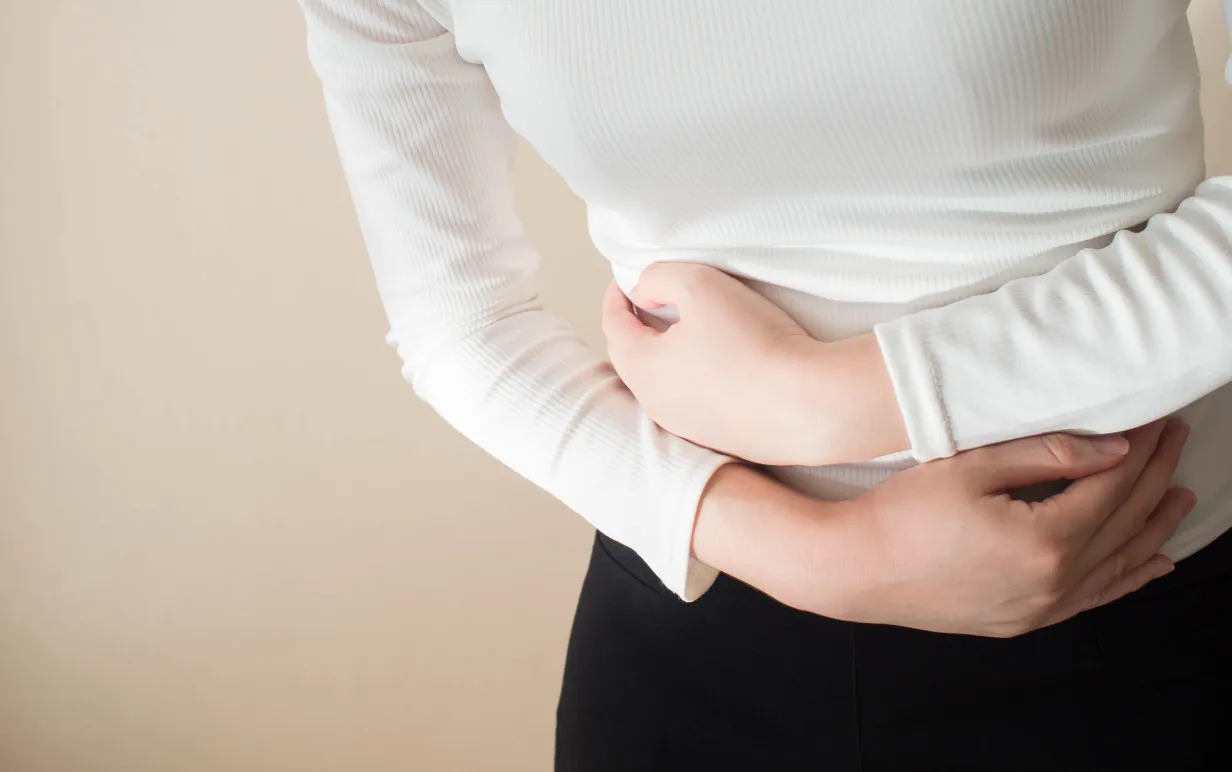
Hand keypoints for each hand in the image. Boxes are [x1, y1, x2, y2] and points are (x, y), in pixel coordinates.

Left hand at [602, 262, 905, 464]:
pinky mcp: (722, 440)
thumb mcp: (698, 284)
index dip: (617, 297)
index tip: (628, 280)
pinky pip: (699, 404)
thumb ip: (660, 278)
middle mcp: (657, 405)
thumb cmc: (752, 341)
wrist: (808, 405)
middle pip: (635, 359)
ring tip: (691, 332)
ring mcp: (689, 428)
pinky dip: (699, 380)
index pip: (613, 326)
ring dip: (670, 356)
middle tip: (655, 303)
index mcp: (642, 368)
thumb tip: (645, 293)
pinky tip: (726, 365)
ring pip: (666, 384)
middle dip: (640, 328)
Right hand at [697, 418, 1192, 636]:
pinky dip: (1130, 577)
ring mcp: (1041, 608)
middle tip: (1174, 436)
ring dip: (1153, 525)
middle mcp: (1053, 583)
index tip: (1153, 415)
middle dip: (1153, 474)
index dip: (1137, 446)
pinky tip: (1153, 563)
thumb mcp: (971, 468)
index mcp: (1045, 542)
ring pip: (1119, 565)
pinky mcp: (1023, 620)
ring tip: (1180, 492)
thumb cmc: (902, 513)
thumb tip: (1114, 447)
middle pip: (1123, 521)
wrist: (854, 568)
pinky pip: (1095, 599)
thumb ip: (1047, 455)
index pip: (1111, 484)